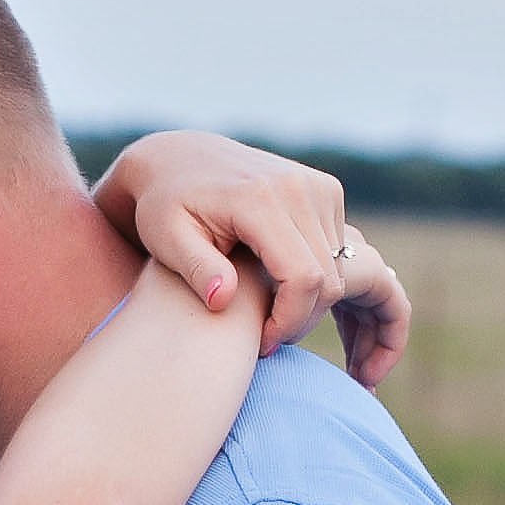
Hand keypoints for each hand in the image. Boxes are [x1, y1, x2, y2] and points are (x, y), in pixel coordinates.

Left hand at [92, 132, 410, 386]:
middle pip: (328, 278)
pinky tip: (282, 294)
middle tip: (265, 339)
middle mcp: (298, 188)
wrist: (180, 160)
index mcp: (260, 199)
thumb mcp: (166, 240)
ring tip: (269, 319)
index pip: (303, 277)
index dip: (288, 321)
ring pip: (340, 269)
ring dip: (311, 304)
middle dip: (301, 319)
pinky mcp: (326, 190)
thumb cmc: (164, 208)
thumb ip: (195, 268)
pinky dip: (318, 281)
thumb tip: (222, 299)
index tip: (261, 344)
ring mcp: (318, 186)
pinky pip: (338, 253)